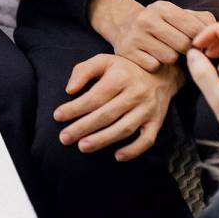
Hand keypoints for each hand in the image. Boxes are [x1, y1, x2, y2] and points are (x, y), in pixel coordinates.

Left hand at [54, 53, 181, 160]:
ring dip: (103, 140)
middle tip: (64, 138)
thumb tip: (69, 90)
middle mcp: (135, 93)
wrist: (161, 72)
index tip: (57, 116)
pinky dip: (133, 150)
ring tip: (83, 147)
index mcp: (120, 77)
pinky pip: (147, 139)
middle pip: (106, 114)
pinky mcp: (156, 121)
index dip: (75, 108)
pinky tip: (117, 156)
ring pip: (124, 128)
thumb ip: (83, 71)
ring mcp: (147, 109)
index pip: (94, 96)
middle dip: (83, 128)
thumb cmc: (124, 68)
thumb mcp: (103, 61)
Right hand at [113, 0, 215, 71]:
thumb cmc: (160, 24)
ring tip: (165, 51)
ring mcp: (135, 35)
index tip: (200, 45)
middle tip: (182, 50)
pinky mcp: (127, 51)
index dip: (201, 40)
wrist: (123, 25)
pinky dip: (156, 65)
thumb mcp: (178, 15)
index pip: (194, 28)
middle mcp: (146, 18)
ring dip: (171, 59)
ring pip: (169, 57)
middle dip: (187, 51)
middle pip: (183, 44)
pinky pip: (153, 65)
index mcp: (163, 7)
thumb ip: (203, 22)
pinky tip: (152, 57)